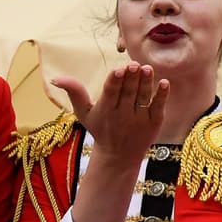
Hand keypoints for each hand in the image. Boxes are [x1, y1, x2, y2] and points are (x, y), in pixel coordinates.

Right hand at [54, 62, 169, 165]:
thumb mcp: (83, 113)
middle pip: (127, 93)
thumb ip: (74, 93)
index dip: (114, 81)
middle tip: (135, 64)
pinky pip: (158, 107)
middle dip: (131, 78)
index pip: (110, 93)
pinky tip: (165, 83)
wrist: (119, 157)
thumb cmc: (100, 129)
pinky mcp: (154, 122)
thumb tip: (55, 78)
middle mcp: (122, 115)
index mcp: (105, 110)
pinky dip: (162, 96)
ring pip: (143, 97)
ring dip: (146, 83)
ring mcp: (139, 119)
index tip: (118, 69)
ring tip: (148, 68)